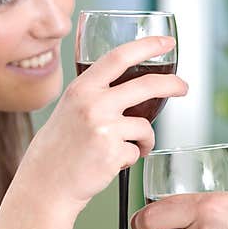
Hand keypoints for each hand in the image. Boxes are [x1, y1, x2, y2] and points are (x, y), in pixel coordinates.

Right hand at [17, 36, 186, 214]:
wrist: (44, 185)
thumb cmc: (58, 150)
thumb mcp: (69, 110)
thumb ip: (95, 96)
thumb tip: (132, 89)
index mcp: (81, 89)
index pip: (118, 57)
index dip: (146, 46)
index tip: (166, 42)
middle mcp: (92, 104)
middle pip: (146, 85)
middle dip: (172, 84)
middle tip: (183, 87)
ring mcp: (104, 129)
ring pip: (145, 126)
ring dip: (144, 140)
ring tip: (125, 149)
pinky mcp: (113, 153)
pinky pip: (137, 151)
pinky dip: (130, 158)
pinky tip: (109, 164)